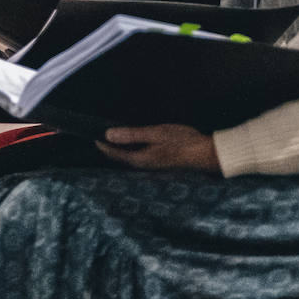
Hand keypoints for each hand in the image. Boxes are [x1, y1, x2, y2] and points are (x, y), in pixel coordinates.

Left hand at [96, 124, 219, 170]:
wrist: (205, 152)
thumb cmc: (181, 141)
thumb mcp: (155, 133)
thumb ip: (131, 134)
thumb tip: (108, 134)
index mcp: (140, 159)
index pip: (114, 154)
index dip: (103, 145)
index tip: (93, 135)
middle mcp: (143, 165)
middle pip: (121, 157)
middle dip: (110, 147)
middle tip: (100, 134)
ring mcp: (152, 165)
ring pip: (130, 156)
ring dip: (121, 147)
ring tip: (115, 135)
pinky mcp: (159, 161)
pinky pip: (139, 155)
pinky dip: (133, 147)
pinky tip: (135, 140)